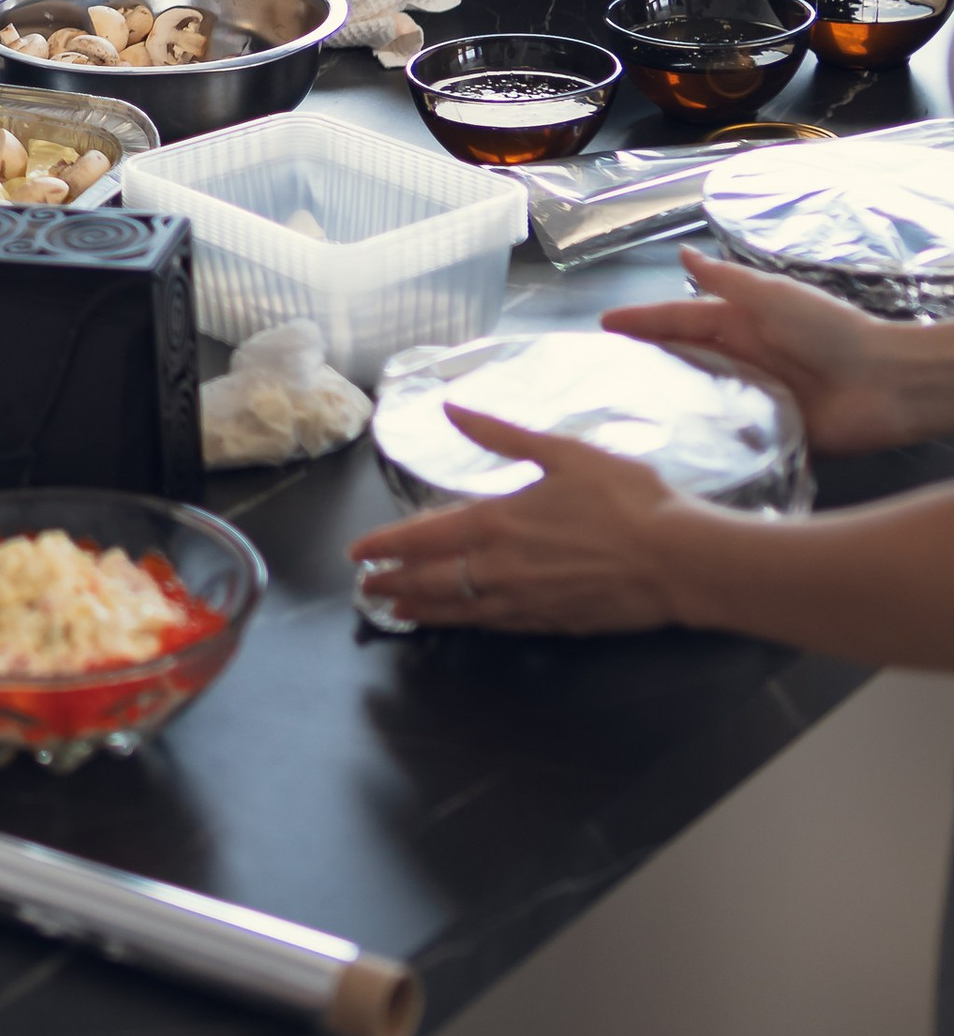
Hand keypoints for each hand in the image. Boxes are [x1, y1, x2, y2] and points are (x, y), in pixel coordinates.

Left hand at [348, 409, 693, 633]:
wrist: (679, 560)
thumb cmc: (626, 499)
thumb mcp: (563, 452)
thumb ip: (501, 435)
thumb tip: (451, 408)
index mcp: (498, 522)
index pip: (424, 537)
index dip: (386, 545)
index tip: (357, 553)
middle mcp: (501, 568)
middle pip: (432, 580)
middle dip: (392, 582)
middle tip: (365, 588)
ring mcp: (525, 602)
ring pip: (458, 610)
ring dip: (421, 608)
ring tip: (395, 609)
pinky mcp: (552, 625)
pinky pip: (494, 627)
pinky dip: (465, 625)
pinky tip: (459, 623)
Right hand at [602, 247, 953, 453]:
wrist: (883, 383)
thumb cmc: (828, 331)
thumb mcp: (772, 296)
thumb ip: (726, 280)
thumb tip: (682, 253)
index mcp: (740, 322)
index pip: (680, 319)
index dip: (642, 321)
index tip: (603, 326)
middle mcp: (740, 358)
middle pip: (682, 358)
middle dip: (643, 362)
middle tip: (597, 375)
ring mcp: (752, 397)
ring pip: (697, 397)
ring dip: (666, 400)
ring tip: (620, 413)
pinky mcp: (766, 433)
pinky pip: (726, 435)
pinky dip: (701, 437)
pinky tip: (669, 446)